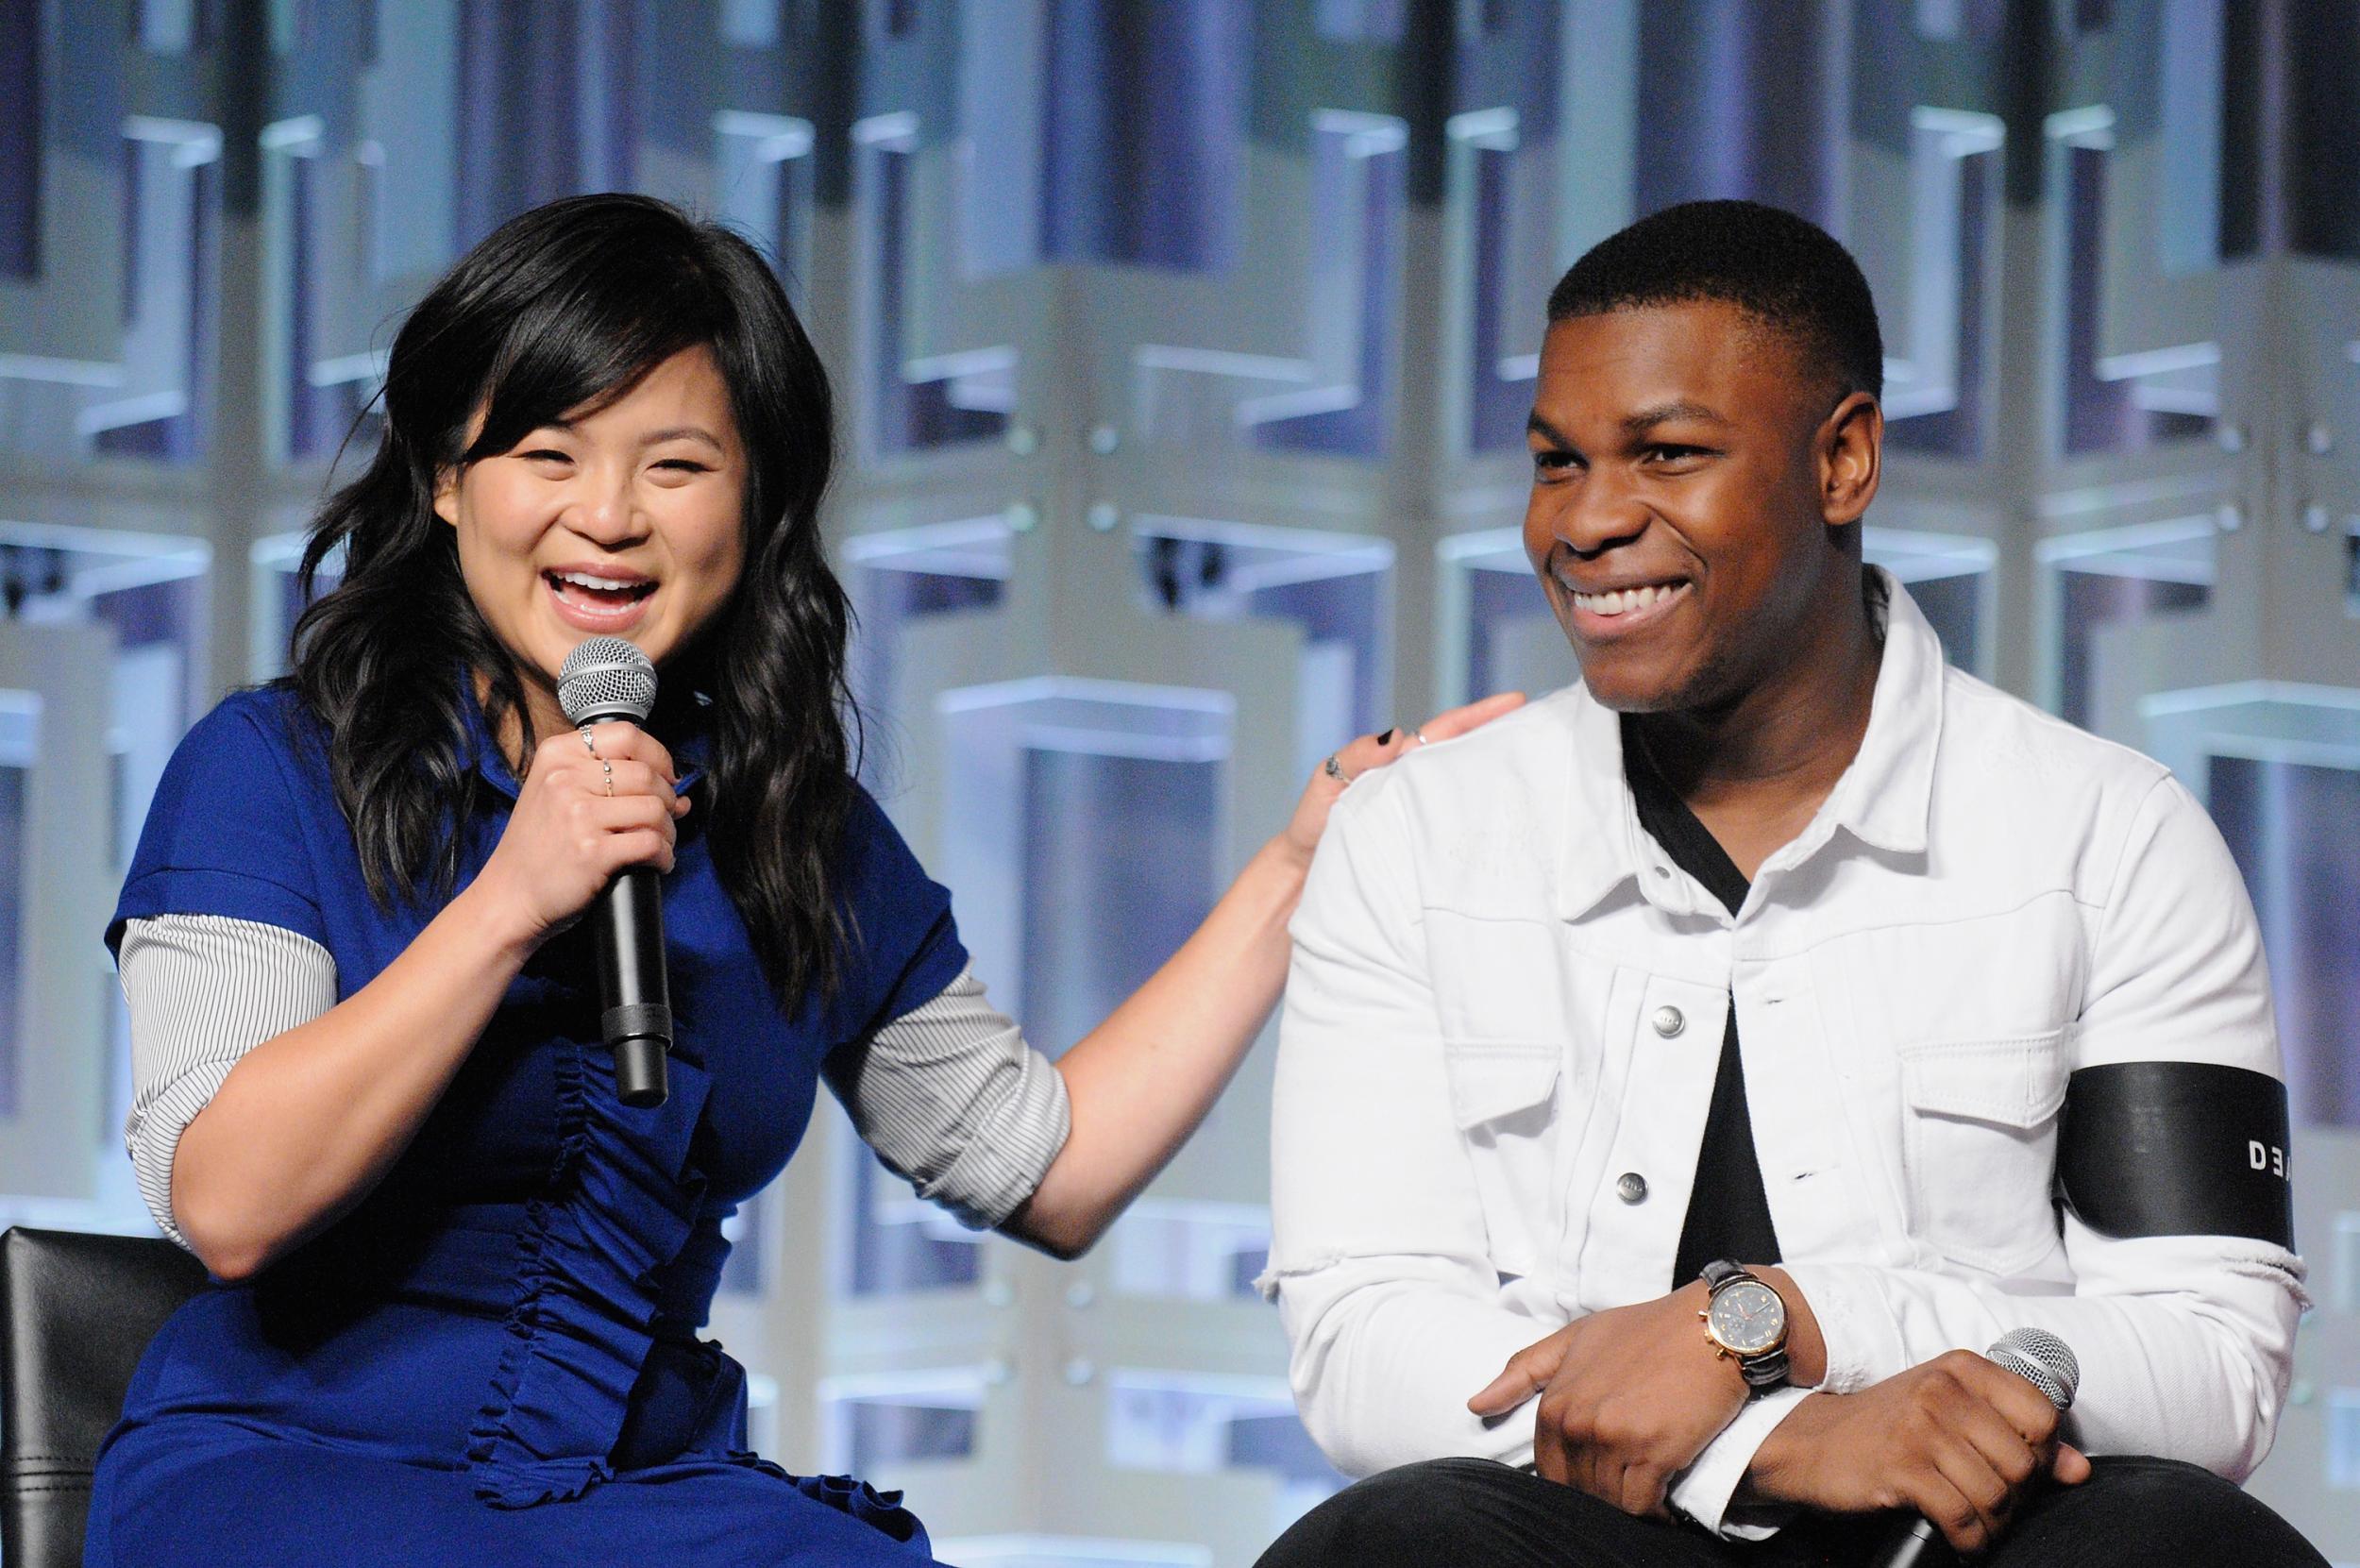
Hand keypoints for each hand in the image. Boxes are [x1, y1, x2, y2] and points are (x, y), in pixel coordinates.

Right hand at [473, 721, 688, 946]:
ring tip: (660, 844)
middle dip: (667, 801)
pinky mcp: (592, 851)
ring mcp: (578, 814)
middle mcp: (565, 779)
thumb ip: (610, 782)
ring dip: (668, 831)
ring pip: (655, 809)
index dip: (658, 756)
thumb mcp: (556, 794)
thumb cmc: (539, 847)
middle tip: (663, 820)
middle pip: (647, 775)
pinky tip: (657, 863)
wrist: (509, 895)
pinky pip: (652, 844)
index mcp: (557, 755)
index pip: (627, 735)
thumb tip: (679, 794)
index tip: (665, 778)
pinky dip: (664, 856)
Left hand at [1277, 692, 1524, 862]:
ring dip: (1502, 784)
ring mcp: (1428, 821)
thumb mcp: (1327, 781)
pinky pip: (1461, 837)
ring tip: (1541, 774)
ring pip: (1471, 795)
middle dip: (1505, 742)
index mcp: (1401, 765)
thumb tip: (1398, 734)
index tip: (1516, 700)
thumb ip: (1356, 756)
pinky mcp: (1429, 856)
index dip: (1479, 716)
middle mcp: (1421, 790)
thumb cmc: (1314, 825)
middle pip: (1469, 759)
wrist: (1304, 876)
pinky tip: (1510, 830)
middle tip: (1545, 732)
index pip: (1446, 733)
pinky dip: (1484, 829)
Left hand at [1465, 1283, 1746, 1516]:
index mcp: (1555, 1401)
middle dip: (1600, 1490)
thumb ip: (1524, 1370)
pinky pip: (1640, 1507)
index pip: (1549, 1468)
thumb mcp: (1578, 1336)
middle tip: (1627, 1478)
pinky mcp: (1654, 1453)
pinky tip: (1664, 1499)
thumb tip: (1475, 1405)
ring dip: (1626, 1502)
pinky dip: (1652, 1511)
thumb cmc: (1647, 1330)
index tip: (1601, 1469)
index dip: (1574, 1476)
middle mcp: (1577, 1422)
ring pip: (1608, 1502)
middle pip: (1578, 1489)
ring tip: (1646, 1487)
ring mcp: (1614, 1439)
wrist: (1712, 1326)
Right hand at [1744, 1351, 2090, 1555]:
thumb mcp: (1951, 1414)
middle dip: (2016, 1497)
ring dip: (1993, 1524)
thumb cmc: (1888, 1427)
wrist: (1813, 1442)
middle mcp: (1943, 1390)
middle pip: (2022, 1462)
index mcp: (1963, 1368)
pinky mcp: (1901, 1467)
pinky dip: (1970, 1540)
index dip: (2041, 1454)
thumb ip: (2016, 1434)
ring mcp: (1920, 1427)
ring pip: (1996, 1494)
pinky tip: (1961, 1538)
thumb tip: (2077, 1468)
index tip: (2018, 1470)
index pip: (2042, 1414)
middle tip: (1994, 1505)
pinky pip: (1962, 1517)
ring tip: (1977, 1525)